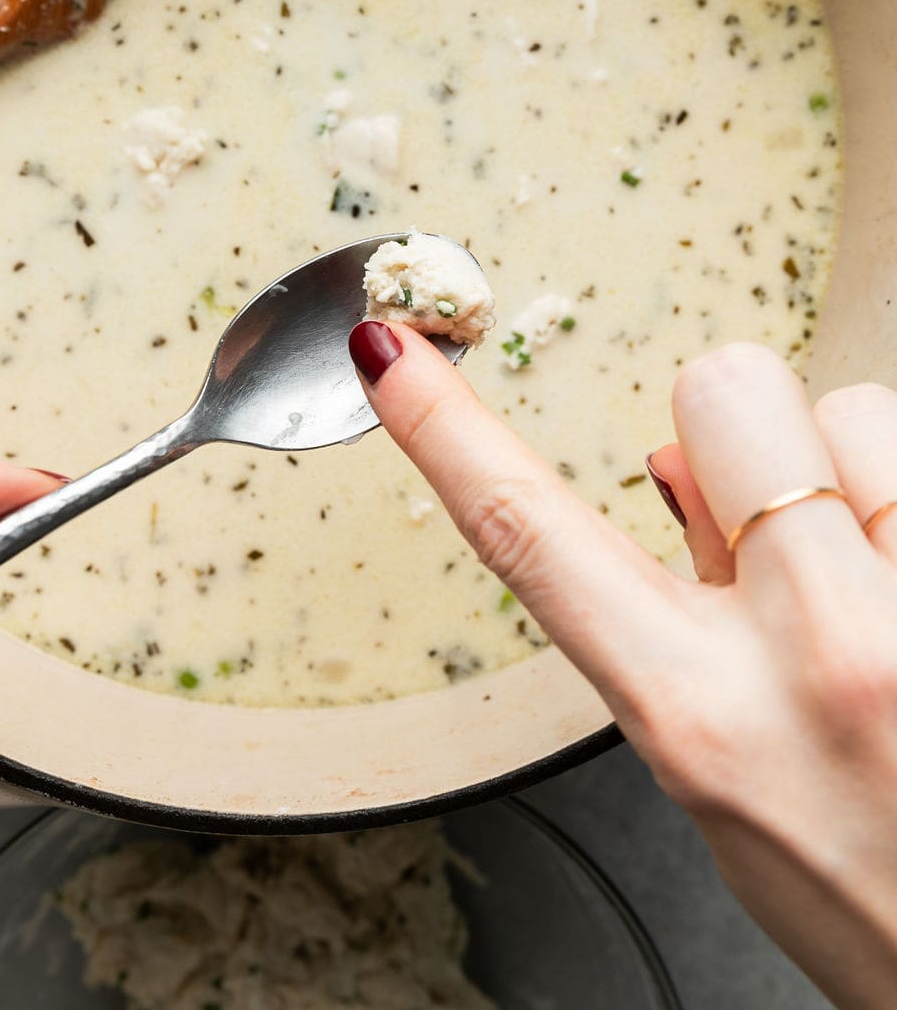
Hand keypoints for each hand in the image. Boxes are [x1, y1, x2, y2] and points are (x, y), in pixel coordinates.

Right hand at [350, 325, 896, 1009]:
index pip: (534, 533)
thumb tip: (677, 463)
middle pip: (726, 385)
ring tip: (866, 560)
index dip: (443, 431)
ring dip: (847, 468)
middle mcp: (818, 648)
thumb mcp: (719, 773)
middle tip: (771, 514)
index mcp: (700, 711)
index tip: (392, 354)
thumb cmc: (861, 888)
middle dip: (732, 428)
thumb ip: (678, 612)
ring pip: (853, 406)